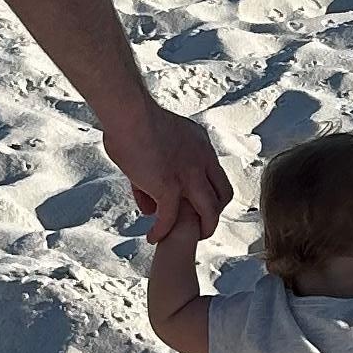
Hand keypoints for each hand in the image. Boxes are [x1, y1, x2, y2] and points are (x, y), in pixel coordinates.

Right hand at [105, 95, 229, 246]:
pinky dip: (162, 231)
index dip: (209, 193)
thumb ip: (152, 175)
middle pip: (223, 196)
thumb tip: (149, 206)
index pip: (217, 176)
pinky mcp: (169, 186)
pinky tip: (152, 237)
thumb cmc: (131, 121)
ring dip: (203, 229)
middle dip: (213, 214)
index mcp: (201, 146)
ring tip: (191, 239)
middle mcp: (201, 160)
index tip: (195, 204)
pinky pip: (170, 218)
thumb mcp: (151, 144)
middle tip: (199, 227)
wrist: (129, 112)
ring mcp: (188, 175)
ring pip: (209, 212)